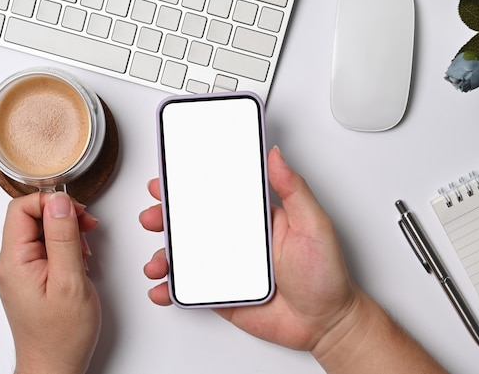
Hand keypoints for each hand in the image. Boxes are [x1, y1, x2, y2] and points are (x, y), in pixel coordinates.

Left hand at [0, 192, 100, 373]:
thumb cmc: (61, 334)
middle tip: (87, 227)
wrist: (54, 366)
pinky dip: (65, 246)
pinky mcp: (32, 277)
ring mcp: (21, 271)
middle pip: (31, 217)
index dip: (51, 202)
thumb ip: (64, 237)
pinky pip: (45, 248)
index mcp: (14, 261)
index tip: (76, 211)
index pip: (21, 208)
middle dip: (63, 216)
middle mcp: (12, 263)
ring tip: (86, 250)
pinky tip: (80, 260)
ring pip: (40, 231)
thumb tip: (60, 202)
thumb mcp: (70, 280)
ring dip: (66, 231)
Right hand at [139, 146, 360, 351]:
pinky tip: (162, 288)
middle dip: (165, 217)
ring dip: (163, 255)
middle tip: (153, 216)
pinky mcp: (221, 293)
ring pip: (185, 255)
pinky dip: (170, 289)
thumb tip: (276, 156)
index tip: (169, 176)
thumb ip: (294, 190)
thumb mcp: (314, 225)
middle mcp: (237, 239)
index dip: (190, 184)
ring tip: (157, 263)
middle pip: (192, 222)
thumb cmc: (325, 274)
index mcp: (256, 217)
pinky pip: (189, 289)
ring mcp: (226, 267)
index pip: (217, 194)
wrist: (325, 324)